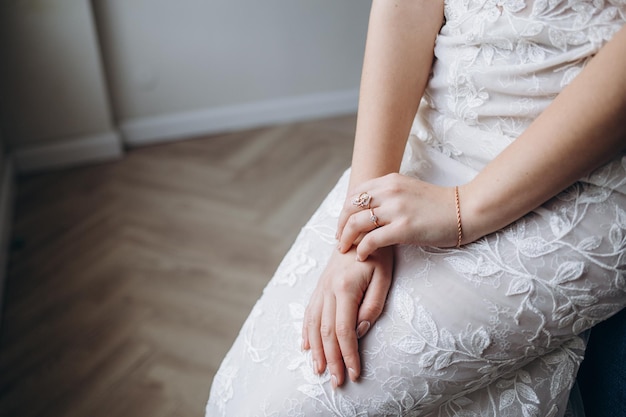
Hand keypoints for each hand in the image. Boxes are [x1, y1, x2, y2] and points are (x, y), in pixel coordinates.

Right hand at [302, 245, 393, 388]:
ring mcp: (321, 287)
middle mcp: (327, 289)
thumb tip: (358, 331)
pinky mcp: (319, 286)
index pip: (343, 330)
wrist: (362, 226)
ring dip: (316, 351)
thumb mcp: (384, 277)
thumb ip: (372, 306)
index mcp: (344, 288)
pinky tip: (305, 346)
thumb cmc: (378, 252)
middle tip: (337, 383)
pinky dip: (306, 332)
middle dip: (331, 360)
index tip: (355, 374)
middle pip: (325, 332)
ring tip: (318, 371)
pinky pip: (309, 312)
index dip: (348, 354)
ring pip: (313, 325)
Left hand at [338, 173, 458, 260]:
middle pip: (350, 207)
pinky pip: (371, 240)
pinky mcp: (404, 228)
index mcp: (389, 181)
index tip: (342, 224)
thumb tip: (367, 208)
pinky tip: (362, 256)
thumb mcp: (408, 190)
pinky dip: (362, 249)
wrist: (465, 210)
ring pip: (356, 223)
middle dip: (340, 225)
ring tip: (345, 249)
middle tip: (340, 239)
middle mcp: (390, 191)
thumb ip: (388, 195)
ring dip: (346, 238)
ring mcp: (396, 209)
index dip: (344, 211)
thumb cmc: (438, 205)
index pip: (354, 193)